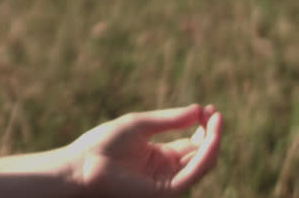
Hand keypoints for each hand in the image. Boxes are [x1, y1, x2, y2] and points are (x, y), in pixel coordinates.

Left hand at [65, 104, 222, 196]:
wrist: (82, 165)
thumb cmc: (104, 144)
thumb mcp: (141, 126)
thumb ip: (170, 120)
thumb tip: (199, 110)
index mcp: (160, 156)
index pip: (191, 144)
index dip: (203, 127)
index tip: (209, 109)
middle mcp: (167, 171)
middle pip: (200, 154)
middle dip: (211, 134)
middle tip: (216, 113)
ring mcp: (167, 183)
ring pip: (201, 165)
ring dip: (213, 143)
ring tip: (216, 120)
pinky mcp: (166, 192)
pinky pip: (193, 174)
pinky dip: (205, 156)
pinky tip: (210, 137)